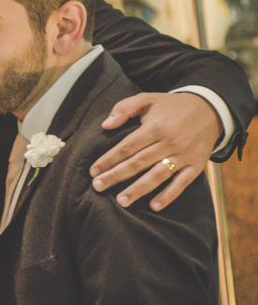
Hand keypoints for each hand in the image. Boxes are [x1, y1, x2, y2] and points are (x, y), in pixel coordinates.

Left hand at [91, 92, 221, 210]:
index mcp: (156, 127)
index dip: (109, 159)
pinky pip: (182, 183)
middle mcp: (169, 143)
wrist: (210, 109)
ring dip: (138, 189)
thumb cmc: (172, 106)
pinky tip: (154, 205)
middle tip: (97, 187)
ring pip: (158, 175)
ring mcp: (184, 156)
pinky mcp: (196, 165)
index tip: (93, 171)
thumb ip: (124, 108)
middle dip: (116, 176)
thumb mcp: (148, 98)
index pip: (127, 147)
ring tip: (121, 201)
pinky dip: (169, 195)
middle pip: (138, 163)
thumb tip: (105, 125)